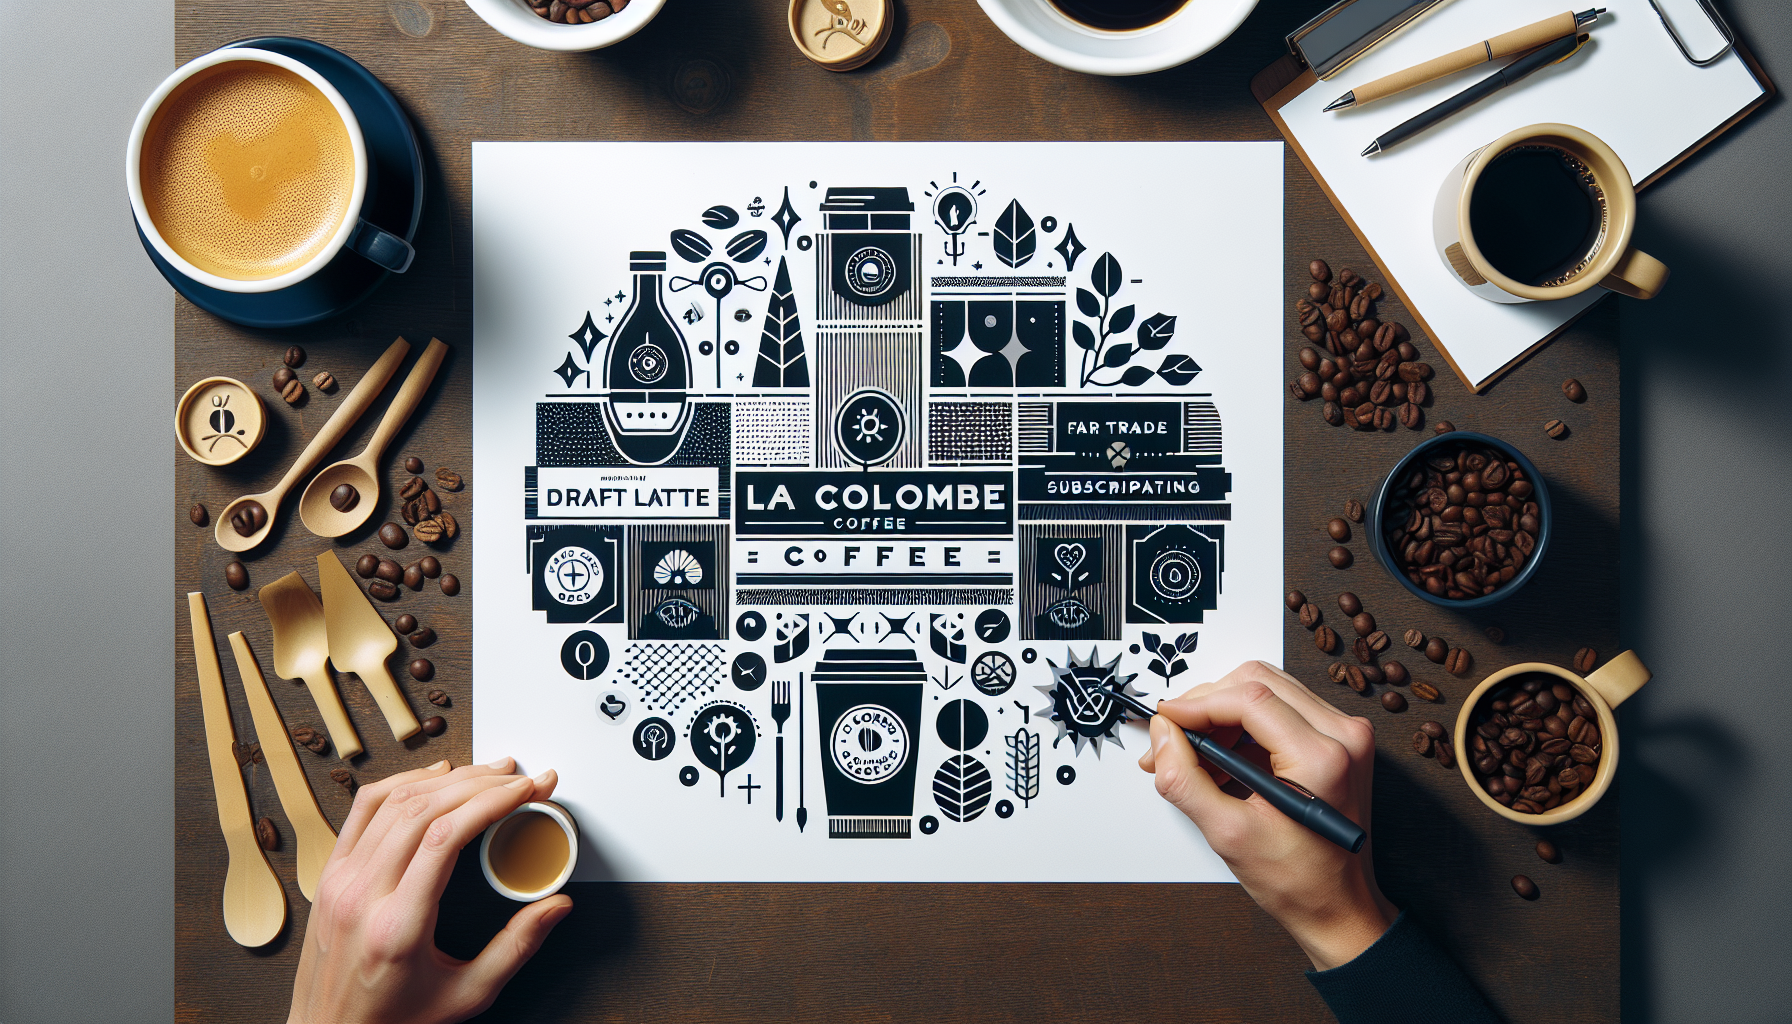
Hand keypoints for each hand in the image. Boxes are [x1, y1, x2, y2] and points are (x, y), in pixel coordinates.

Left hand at [288, 758, 572, 1023]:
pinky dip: (402, 783)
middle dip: (481, 783)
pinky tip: (433, 777)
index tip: (527, 789)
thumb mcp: (467, 994)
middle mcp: (362, 897)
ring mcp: (340, 882)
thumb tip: (557, 906)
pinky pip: (363, 810)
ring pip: (394, 802)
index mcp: (398, 928)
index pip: (446, 837)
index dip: (493, 801)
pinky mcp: (330, 874)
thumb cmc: (395, 1020)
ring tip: (488, 773)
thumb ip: (517, 947)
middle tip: (520, 777)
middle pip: (425, 811)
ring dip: (447, 779)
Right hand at [1138, 661, 1395, 969]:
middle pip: (1257, 682)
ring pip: (1267, 689)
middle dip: (1206, 705)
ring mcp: (1344, 734)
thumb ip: (1185, 780)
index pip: (1248, 699)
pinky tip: (1219, 758)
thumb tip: (1161, 735)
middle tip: (1173, 739)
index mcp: (1322, 758)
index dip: (1197, 704)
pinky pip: (1281, 708)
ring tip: (1192, 753)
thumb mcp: (1228, 835)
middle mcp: (1343, 735)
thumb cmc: (1299, 881)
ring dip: (1222, 713)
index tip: (1164, 719)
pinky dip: (1242, 725)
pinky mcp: (1338, 740)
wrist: (1339, 907)